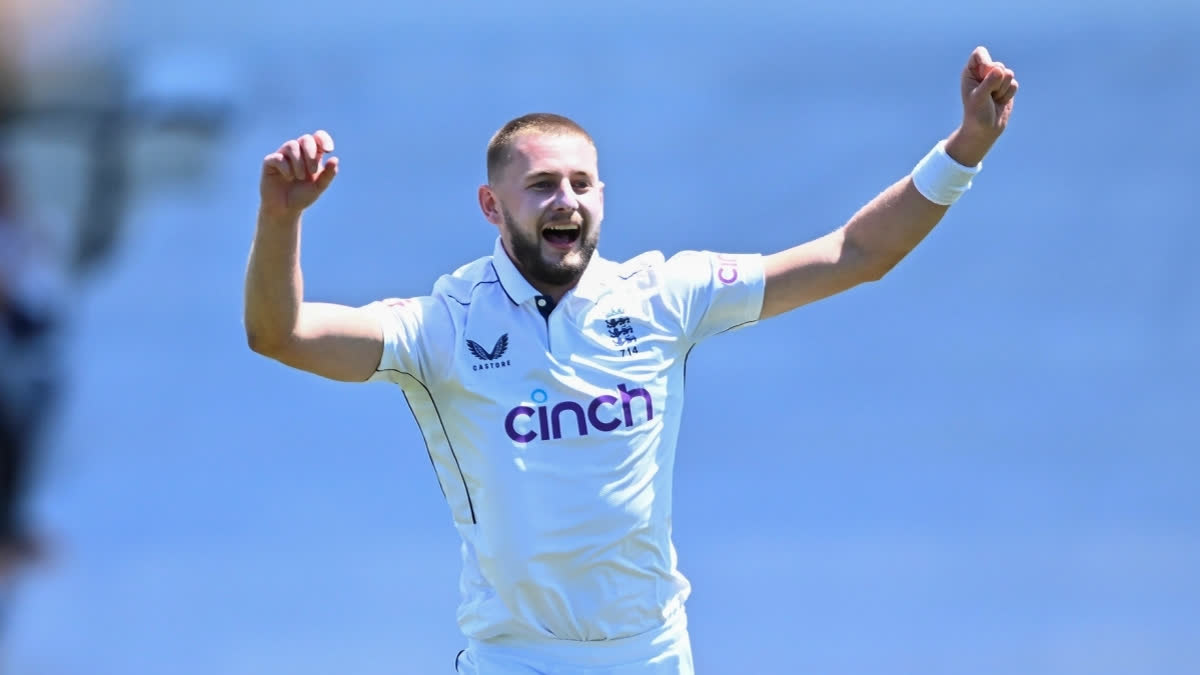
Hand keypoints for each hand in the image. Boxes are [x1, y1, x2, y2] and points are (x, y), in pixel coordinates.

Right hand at [260, 130, 338, 218]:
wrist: (285, 210)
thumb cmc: (302, 196)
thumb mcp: (319, 187)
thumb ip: (328, 174)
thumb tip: (335, 159)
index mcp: (311, 155)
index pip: (317, 137)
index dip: (323, 139)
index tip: (329, 150)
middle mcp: (297, 152)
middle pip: (305, 139)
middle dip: (311, 153)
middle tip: (313, 171)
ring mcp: (283, 155)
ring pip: (291, 145)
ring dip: (299, 162)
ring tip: (300, 177)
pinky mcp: (270, 162)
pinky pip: (279, 157)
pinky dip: (286, 167)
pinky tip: (289, 177)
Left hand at [946, 47, 1018, 165]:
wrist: (984, 129)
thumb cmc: (976, 113)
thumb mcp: (979, 98)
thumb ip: (988, 83)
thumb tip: (999, 70)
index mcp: (971, 72)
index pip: (980, 53)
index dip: (986, 62)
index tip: (985, 74)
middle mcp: (983, 72)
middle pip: (998, 64)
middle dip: (996, 81)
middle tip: (987, 95)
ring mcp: (996, 79)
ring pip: (1009, 74)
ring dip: (1002, 90)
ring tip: (993, 99)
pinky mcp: (1007, 86)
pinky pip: (1015, 84)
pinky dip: (1008, 95)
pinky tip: (1000, 101)